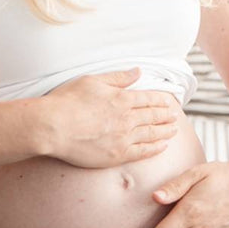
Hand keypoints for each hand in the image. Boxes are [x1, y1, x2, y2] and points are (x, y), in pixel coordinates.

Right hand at [39, 67, 179, 167]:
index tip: (170, 102)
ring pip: (152, 134)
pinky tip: (162, 146)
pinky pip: (142, 152)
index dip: (162, 100)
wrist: (53, 127)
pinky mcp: (116, 155)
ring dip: (165, 131)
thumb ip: (118, 78)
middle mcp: (127, 118)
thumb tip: (138, 72)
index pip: (149, 99)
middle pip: (154, 116)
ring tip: (174, 130)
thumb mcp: (94, 81)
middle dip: (167, 116)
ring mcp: (123, 138)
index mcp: (122, 98)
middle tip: (176, 116)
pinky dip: (155, 149)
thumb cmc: (68, 101)